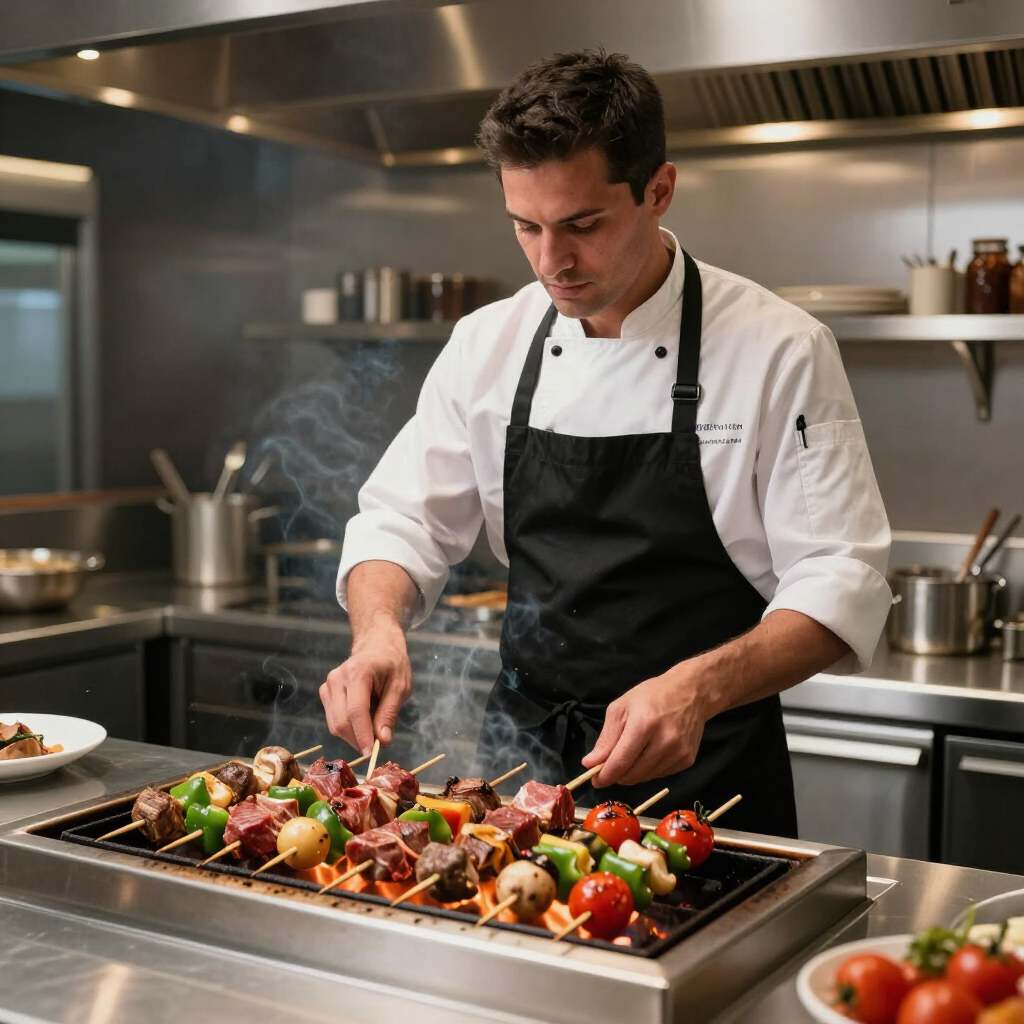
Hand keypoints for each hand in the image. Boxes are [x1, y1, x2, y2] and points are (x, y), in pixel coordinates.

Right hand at [319, 623, 411, 754]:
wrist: (377, 645)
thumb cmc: (392, 664)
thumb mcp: (401, 686)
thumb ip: (390, 712)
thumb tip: (383, 740)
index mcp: (358, 672)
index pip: (355, 711)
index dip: (362, 735)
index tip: (371, 753)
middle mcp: (337, 678)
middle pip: (341, 721)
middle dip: (358, 739)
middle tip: (377, 746)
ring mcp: (328, 685)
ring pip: (334, 724)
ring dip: (352, 735)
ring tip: (372, 729)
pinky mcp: (325, 692)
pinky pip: (332, 719)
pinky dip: (347, 728)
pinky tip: (362, 721)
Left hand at [581, 664, 708, 786]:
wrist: (691, 693)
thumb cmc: (651, 696)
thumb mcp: (621, 708)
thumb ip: (606, 738)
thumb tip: (590, 763)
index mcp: (644, 725)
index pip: (620, 762)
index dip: (605, 776)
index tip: (595, 780)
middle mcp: (664, 742)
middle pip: (632, 775)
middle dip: (617, 775)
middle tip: (611, 766)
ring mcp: (678, 753)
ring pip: (645, 778)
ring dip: (633, 772)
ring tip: (634, 752)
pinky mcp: (687, 760)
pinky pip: (660, 775)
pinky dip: (649, 769)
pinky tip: (650, 752)